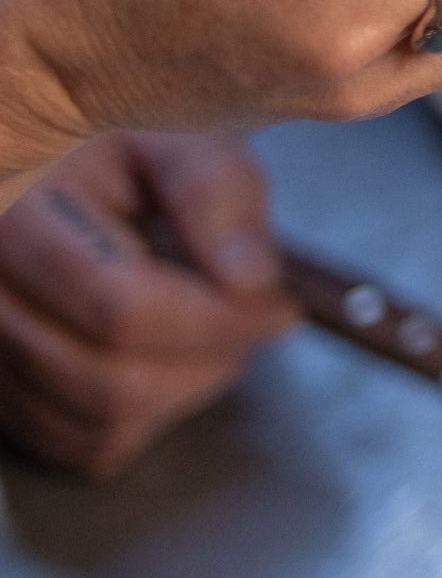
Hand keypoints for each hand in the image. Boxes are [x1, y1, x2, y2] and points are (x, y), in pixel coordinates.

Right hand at [0, 131, 295, 477]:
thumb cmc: (124, 141)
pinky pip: (74, 441)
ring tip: (218, 336)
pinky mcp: (1, 384)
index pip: (121, 309)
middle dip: (209, 363)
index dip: (217, 321)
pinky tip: (169, 363)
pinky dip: (142, 419)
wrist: (67, 163)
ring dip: (182, 393)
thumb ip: (216, 194)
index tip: (278, 308)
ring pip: (95, 422)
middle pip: (108, 380)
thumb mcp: (180, 136)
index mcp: (19, 218)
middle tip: (256, 323)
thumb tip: (247, 282)